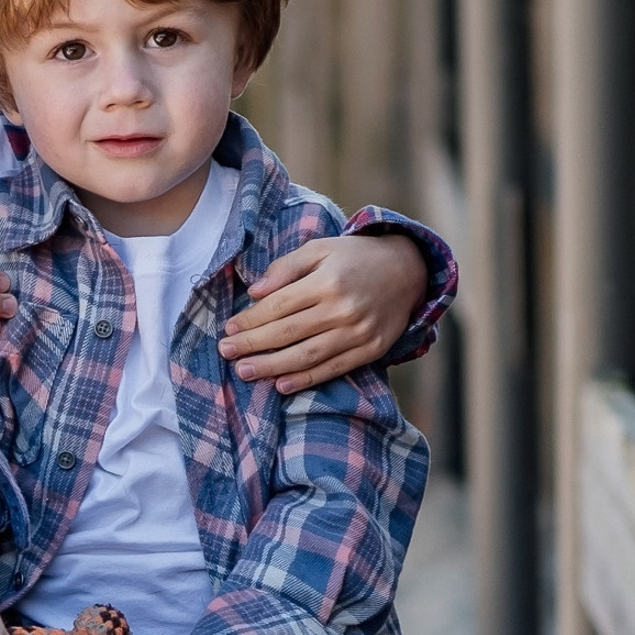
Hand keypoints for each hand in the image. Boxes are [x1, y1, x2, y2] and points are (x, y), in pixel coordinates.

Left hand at [218, 232, 428, 392]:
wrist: (408, 270)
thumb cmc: (355, 258)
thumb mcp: (321, 249)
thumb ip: (286, 267)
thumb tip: (254, 292)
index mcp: (327, 280)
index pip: (279, 305)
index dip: (251, 320)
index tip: (229, 329)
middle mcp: (342, 308)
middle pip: (287, 333)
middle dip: (252, 345)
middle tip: (226, 352)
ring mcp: (358, 332)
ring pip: (306, 356)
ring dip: (272, 367)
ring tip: (245, 371)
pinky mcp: (370, 350)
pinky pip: (333, 369)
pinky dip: (306, 380)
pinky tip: (281, 384)